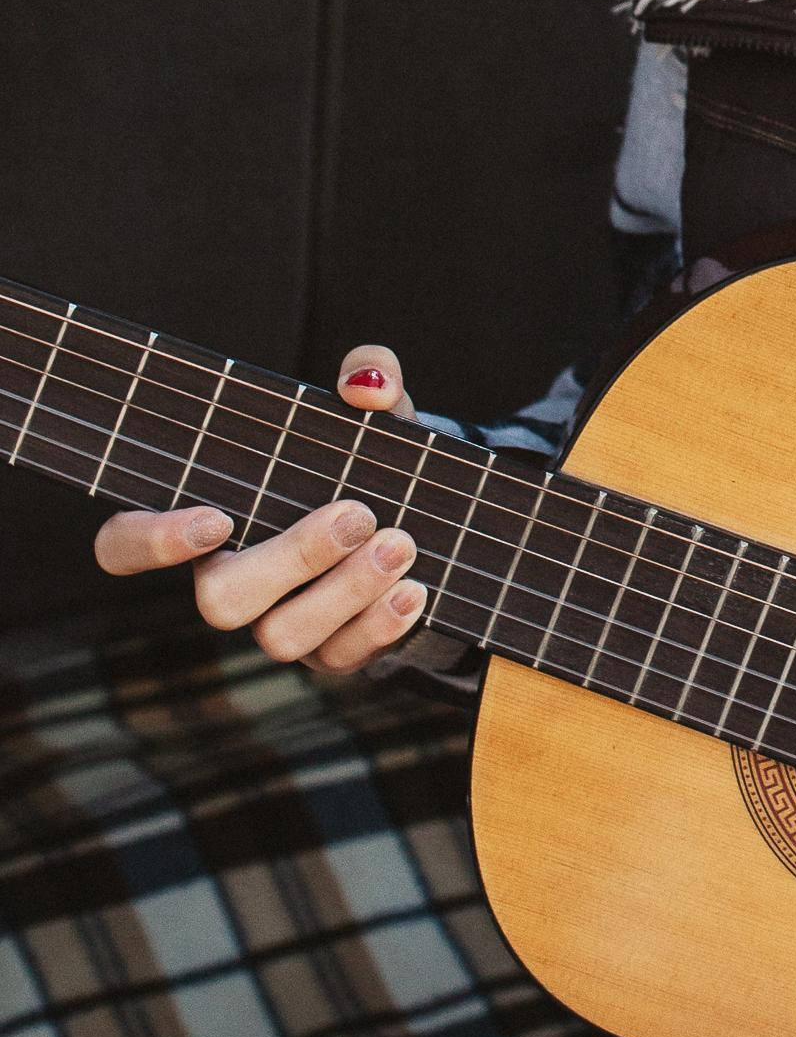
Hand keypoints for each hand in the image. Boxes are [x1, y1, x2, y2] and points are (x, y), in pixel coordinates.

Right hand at [91, 343, 428, 671]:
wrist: (428, 522)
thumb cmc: (368, 460)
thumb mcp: (372, 412)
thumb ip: (369, 377)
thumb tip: (366, 388)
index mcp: (208, 518)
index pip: (125, 545)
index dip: (150, 541)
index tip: (217, 517)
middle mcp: (231, 579)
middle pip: (219, 601)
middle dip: (291, 559)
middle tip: (356, 515)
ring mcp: (277, 623)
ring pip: (280, 638)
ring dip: (345, 592)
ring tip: (399, 544)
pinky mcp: (330, 654)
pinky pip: (340, 659)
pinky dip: (380, 624)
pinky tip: (414, 588)